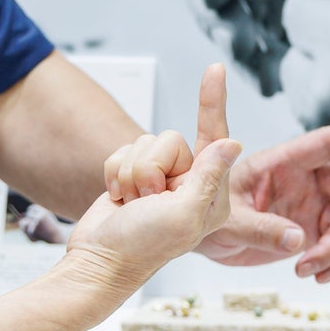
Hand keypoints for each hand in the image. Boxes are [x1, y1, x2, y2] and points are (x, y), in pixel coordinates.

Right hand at [60, 71, 241, 290]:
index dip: (213, 102)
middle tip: (149, 201)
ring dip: (131, 173)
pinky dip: (115, 174)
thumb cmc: (142, 247)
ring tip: (134, 204)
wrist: (98, 261)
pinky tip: (119, 200)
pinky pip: (122, 151)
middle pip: (171, 139)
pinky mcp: (133, 177)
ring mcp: (160, 181)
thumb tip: (231, 143)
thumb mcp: (185, 214)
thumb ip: (208, 177)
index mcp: (211, 193)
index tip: (215, 69)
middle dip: (152, 167)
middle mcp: (189, 183)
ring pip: (143, 143)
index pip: (214, 137)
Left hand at [208, 117, 329, 282]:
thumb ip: (261, 228)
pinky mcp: (308, 233)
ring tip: (306, 269)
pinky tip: (316, 276)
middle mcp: (304, 181)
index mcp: (283, 162)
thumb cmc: (206, 211)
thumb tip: (299, 240)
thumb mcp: (227, 219)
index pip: (326, 142)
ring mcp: (309, 208)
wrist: (198, 237)